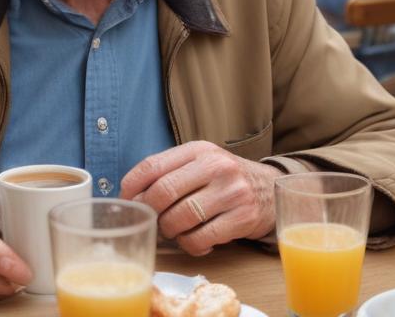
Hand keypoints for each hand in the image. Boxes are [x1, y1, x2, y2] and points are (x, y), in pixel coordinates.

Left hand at [121, 141, 279, 255]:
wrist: (269, 188)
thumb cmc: (224, 178)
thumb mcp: (200, 162)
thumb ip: (170, 171)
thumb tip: (131, 195)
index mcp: (199, 150)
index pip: (153, 165)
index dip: (132, 185)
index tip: (125, 198)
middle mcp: (216, 166)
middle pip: (163, 192)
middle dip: (149, 211)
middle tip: (149, 219)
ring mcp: (232, 192)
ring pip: (180, 218)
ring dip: (169, 230)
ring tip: (174, 229)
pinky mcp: (243, 218)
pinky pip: (201, 239)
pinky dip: (191, 244)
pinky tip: (195, 239)